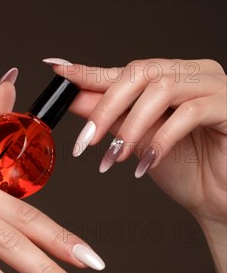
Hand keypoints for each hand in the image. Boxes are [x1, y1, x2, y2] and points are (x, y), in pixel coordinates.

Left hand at [44, 57, 226, 272]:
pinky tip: (144, 165)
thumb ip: (112, 117)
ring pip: (160, 90)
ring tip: (113, 158)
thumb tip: (74, 98)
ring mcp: (213, 87)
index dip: (91, 73)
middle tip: (86, 141)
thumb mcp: (137, 142)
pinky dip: (160, 140)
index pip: (126, 71)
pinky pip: (187, 114)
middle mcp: (192, 74)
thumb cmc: (185, 170)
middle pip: (140, 73)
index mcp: (171, 78)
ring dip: (129, 127)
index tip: (60, 74)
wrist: (217, 200)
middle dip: (105, 107)